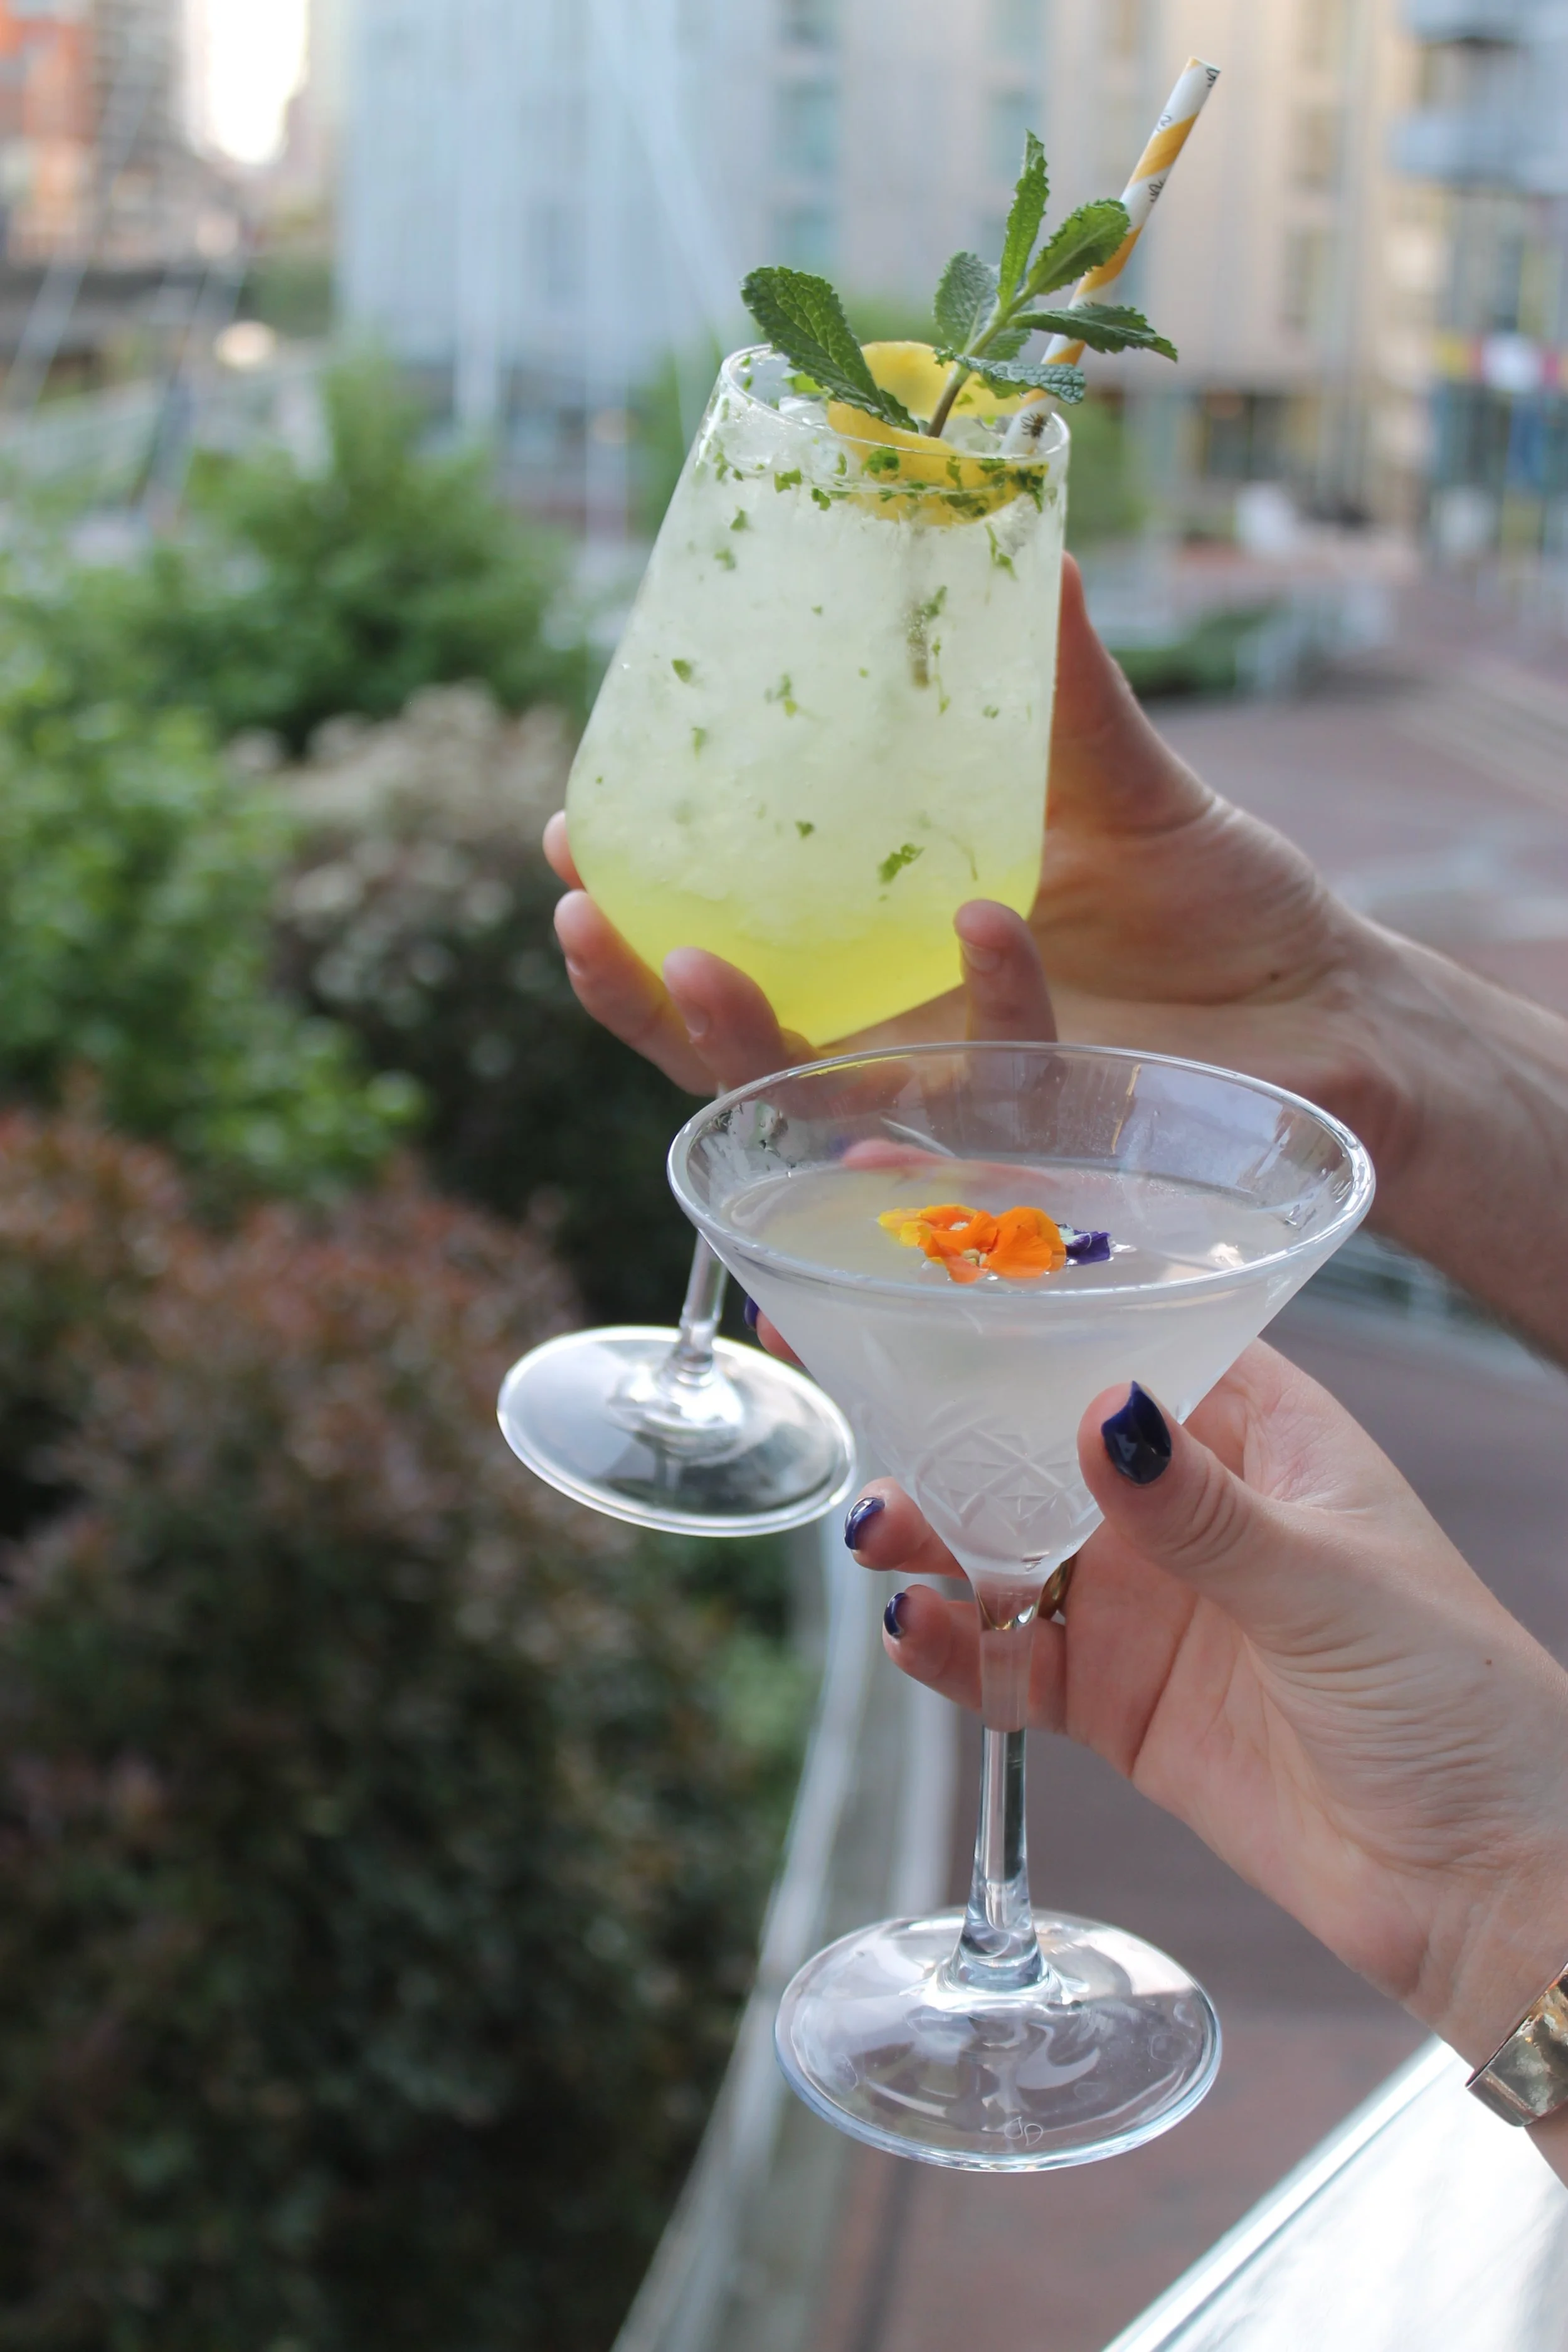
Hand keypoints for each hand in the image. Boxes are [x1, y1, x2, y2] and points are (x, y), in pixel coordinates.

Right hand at [549, 555, 1567, 1354]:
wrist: (1327, 1003)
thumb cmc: (1216, 900)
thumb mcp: (1118, 775)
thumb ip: (1055, 680)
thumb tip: (1021, 533)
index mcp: (883, 950)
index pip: (727, 938)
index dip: (635, 900)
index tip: (574, 824)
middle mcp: (900, 1032)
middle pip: (720, 1042)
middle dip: (634, 993)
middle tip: (582, 915)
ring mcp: (960, 1092)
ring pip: (807, 1102)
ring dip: (737, 1045)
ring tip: (696, 962)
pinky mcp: (1039, 1129)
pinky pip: (982, 1080)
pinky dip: (980, 1004)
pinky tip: (985, 921)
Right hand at [849, 1344, 1567, 2088]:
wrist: (1479, 1887)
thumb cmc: (1457, 1703)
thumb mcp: (1332, 1585)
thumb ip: (1206, 1510)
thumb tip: (1108, 1411)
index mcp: (1258, 1432)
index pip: (1131, 1333)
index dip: (1028, 1301)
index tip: (925, 1268)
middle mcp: (1188, 1503)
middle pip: (1039, 1434)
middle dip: (944, 1414)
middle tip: (843, 1380)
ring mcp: (1146, 1602)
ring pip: (1003, 1542)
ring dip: (932, 1530)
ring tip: (881, 1532)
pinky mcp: (1114, 1700)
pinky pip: (1008, 1659)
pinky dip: (952, 1645)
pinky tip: (915, 1630)